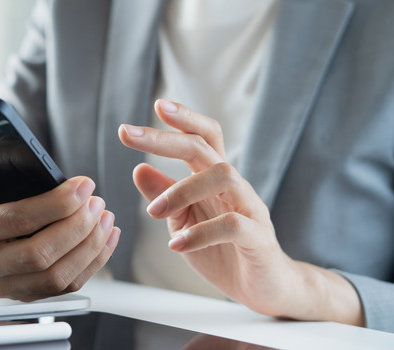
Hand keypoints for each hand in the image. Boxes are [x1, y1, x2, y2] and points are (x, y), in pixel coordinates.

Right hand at [0, 118, 119, 300]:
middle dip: (77, 226)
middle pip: (41, 254)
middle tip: (96, 199)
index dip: (55, 204)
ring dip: (90, 245)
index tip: (82, 184)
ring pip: (58, 276)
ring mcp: (6, 286)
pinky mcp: (27, 296)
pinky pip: (67, 287)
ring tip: (104, 214)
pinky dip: (93, 263)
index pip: (17, 221)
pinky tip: (105, 237)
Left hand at [118, 100, 362, 325]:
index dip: (183, 118)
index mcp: (214, 179)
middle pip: (205, 147)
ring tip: (154, 212)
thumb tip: (138, 169)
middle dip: (165, 138)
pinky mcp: (259, 238)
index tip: (155, 105)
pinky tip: (177, 244)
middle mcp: (234, 186)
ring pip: (224, 175)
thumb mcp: (184, 221)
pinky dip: (200, 233)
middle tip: (128, 134)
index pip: (203, 137)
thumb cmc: (222, 251)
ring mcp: (250, 209)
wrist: (264, 288)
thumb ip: (165, 196)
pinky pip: (234, 225)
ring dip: (181, 190)